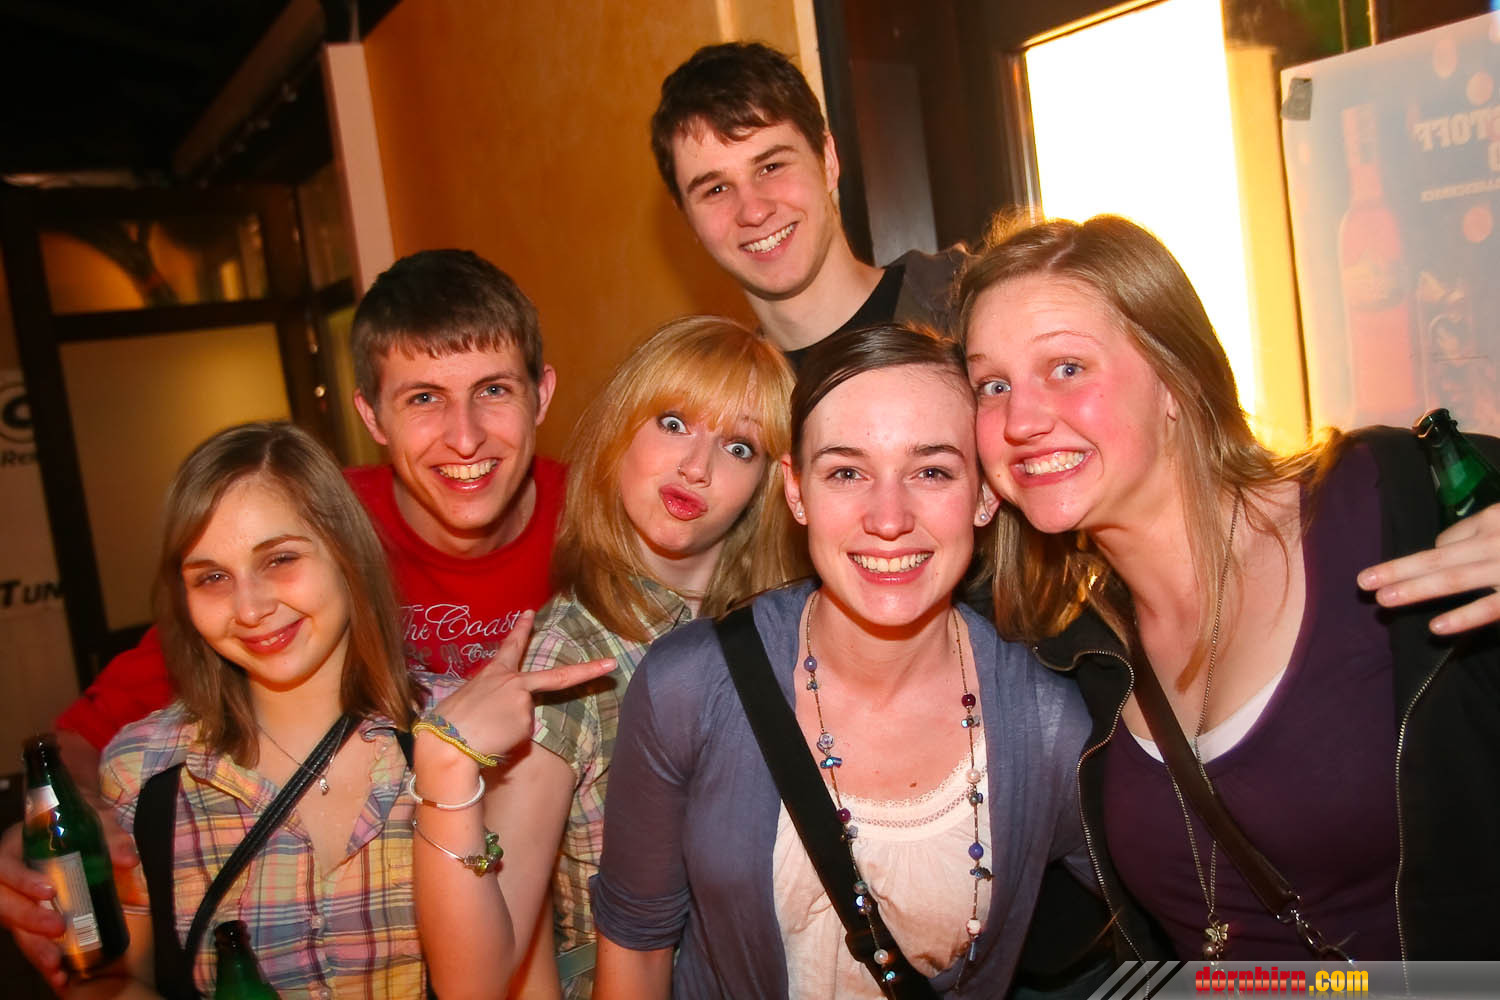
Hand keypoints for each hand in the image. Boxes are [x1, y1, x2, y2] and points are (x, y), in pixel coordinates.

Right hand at [2, 808, 138, 993]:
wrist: (78, 824)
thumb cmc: (82, 820)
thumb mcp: (97, 819)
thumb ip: (111, 836)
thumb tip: (128, 859)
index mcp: (15, 847)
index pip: (5, 867)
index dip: (22, 881)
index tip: (49, 892)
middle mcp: (8, 876)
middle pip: (3, 902)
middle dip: (28, 919)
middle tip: (57, 929)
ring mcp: (16, 899)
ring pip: (13, 927)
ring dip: (33, 948)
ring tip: (56, 967)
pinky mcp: (28, 919)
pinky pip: (28, 939)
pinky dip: (43, 957)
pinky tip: (59, 975)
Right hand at [427, 611, 615, 762]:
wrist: (448, 741)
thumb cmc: (450, 722)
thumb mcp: (470, 699)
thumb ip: (493, 697)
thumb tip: (504, 710)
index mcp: (494, 673)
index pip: (511, 646)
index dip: (522, 628)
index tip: (531, 612)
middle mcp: (514, 683)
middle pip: (558, 677)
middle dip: (588, 671)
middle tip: (611, 664)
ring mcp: (524, 702)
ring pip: (525, 719)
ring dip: (509, 729)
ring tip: (486, 732)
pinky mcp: (527, 723)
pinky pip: (522, 735)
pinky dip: (510, 740)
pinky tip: (493, 740)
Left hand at [1358, 503, 1499, 633]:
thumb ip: (1483, 530)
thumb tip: (1443, 548)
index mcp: (1491, 519)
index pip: (1447, 540)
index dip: (1429, 556)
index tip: (1424, 568)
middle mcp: (1492, 541)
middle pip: (1436, 558)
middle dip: (1398, 570)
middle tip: (1364, 581)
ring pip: (1452, 579)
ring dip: (1414, 589)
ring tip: (1383, 599)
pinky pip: (1488, 608)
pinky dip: (1462, 618)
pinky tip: (1435, 628)